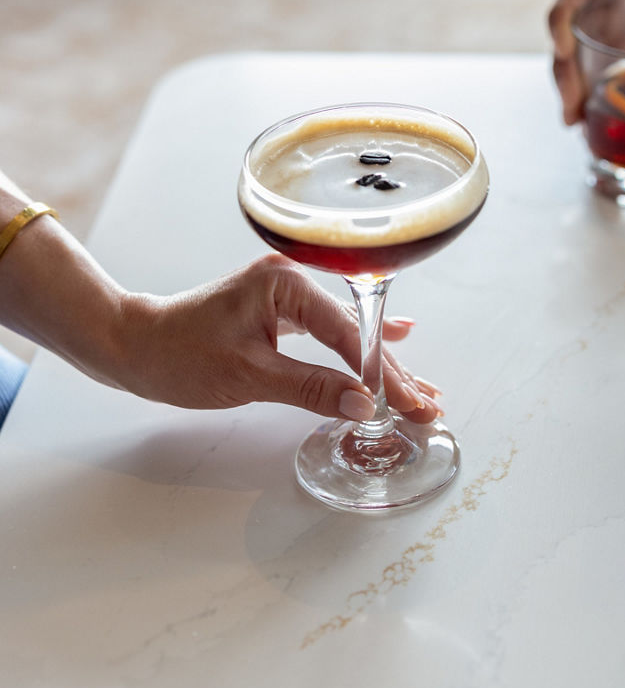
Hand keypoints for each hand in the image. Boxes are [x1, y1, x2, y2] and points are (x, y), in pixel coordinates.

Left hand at [116, 255, 441, 422]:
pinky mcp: (277, 311)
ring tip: (422, 389)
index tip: (411, 404)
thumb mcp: (248, 376)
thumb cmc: (179, 355)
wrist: (134, 347)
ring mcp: (284, 294)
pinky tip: (396, 342)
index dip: (383, 373)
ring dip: (381, 363)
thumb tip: (362, 404)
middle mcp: (290, 280)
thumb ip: (309, 387)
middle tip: (428, 406)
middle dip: (392, 371)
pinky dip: (357, 345)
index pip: (349, 333)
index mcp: (285, 283)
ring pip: (345, 332)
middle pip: (354, 331)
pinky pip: (328, 329)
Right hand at [548, 0, 624, 124]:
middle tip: (572, 110)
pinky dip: (587, 89)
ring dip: (569, 85)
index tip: (562, 49)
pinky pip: (590, 61)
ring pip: (573, 50)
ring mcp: (605, 14)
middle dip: (563, 70)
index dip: (562, 17)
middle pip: (567, 28)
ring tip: (575, 124)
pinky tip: (588, 120)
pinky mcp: (614, 34)